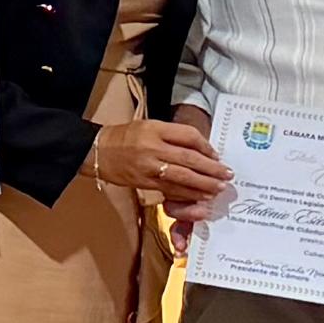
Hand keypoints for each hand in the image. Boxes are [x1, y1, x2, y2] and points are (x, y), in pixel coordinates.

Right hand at [88, 116, 231, 207]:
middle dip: (212, 169)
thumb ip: (173, 136)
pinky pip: (169, 189)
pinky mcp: (143, 182)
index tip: (217, 156)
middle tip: (227, 176)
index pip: (189, 136)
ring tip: (218, 188)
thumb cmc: (125, 137)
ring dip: (203, 184)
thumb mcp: (149, 126)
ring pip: (182, 176)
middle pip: (190, 158)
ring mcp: (148, 166)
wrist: (96, 151)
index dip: (207, 147)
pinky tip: (198, 196)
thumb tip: (201, 150)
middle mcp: (152, 147)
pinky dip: (187, 193)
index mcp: (155, 129)